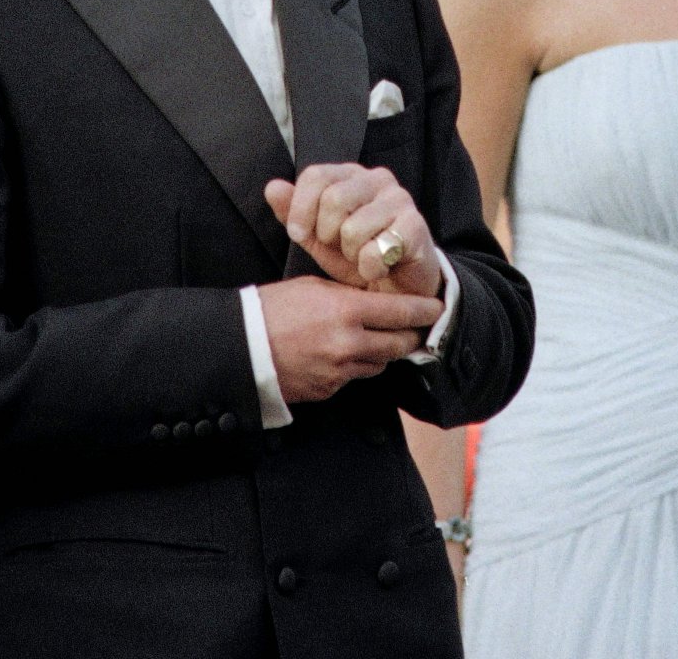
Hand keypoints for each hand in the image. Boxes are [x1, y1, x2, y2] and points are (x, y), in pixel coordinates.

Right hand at [257, 276, 444, 402]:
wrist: (240, 348)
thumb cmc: (273, 308)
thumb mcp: (313, 288)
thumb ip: (348, 295)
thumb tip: (375, 300)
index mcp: (347, 312)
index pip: (402, 312)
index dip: (424, 311)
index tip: (437, 308)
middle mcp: (349, 345)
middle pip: (399, 344)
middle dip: (411, 335)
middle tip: (416, 327)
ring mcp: (339, 372)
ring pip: (380, 364)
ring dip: (383, 352)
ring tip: (376, 338)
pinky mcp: (329, 390)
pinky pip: (354, 377)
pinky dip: (355, 365)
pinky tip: (342, 353)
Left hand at [265, 164, 441, 297]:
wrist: (397, 287)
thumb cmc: (358, 256)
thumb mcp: (318, 237)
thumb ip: (294, 213)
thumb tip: (272, 187)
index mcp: (351, 175)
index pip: (316, 175)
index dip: (300, 208)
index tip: (298, 234)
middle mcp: (378, 179)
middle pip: (334, 198)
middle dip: (328, 234)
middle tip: (340, 248)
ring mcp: (400, 200)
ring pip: (353, 227)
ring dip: (351, 254)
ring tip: (362, 257)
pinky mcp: (416, 226)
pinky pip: (377, 250)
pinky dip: (370, 268)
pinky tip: (379, 268)